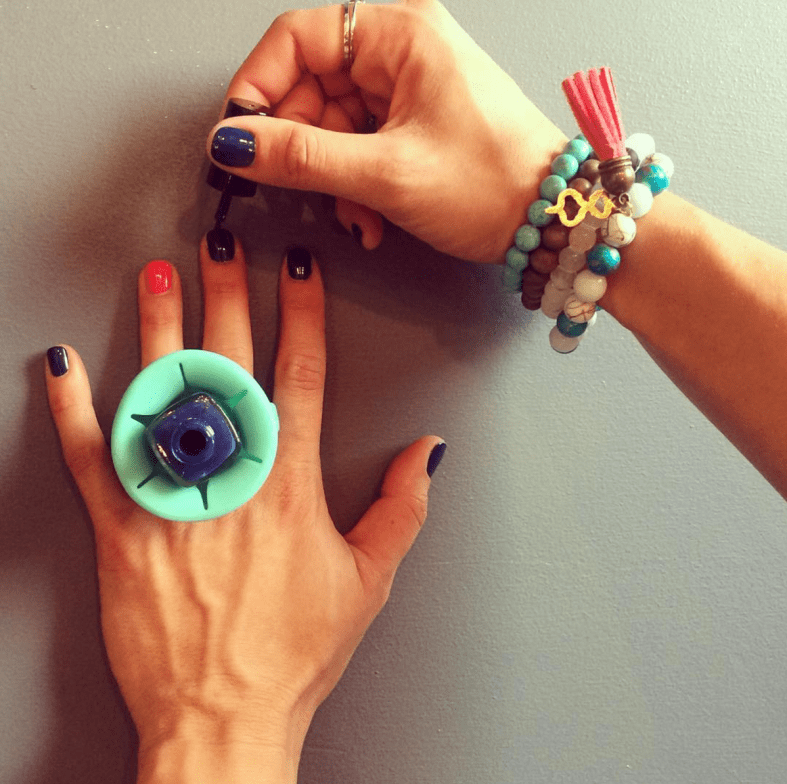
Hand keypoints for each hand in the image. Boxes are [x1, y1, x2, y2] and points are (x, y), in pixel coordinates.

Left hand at [45, 239, 444, 782]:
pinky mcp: (121, 526)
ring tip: (157, 275)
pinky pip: (91, 456)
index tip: (297, 271)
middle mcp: (232, 477)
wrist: (224, 713)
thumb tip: (427, 452)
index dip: (301, 313)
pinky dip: (74, 407)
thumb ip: (403, 507)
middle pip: (230, 364)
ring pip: (163, 392)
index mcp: (291, 483)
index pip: (301, 373)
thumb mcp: (369, 580)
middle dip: (228, 295)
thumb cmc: (293, 651)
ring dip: (160, 327)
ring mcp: (172, 496)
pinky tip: (65, 366)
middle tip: (222, 245)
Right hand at [205, 0, 567, 262]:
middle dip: (304, 150)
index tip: (239, 138)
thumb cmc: (493, 183)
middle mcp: (402, 50)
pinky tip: (372, 215)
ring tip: (358, 214)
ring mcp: (408, 87)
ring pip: (331, 125)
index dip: (257, 88)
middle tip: (304, 190)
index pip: (296, 38)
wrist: (551, 220)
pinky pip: (358, 145)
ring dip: (332, 179)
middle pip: (309, 87)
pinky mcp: (413, 122)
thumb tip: (233, 144)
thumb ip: (301, 157)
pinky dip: (354, 185)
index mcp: (400, 33)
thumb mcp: (386, 172)